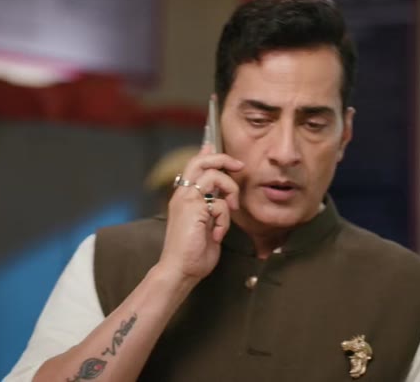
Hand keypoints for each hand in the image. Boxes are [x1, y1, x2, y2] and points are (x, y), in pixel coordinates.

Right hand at [157, 145, 243, 284]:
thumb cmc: (193, 253)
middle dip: (223, 159)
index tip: (214, 147)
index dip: (207, 154)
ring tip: (232, 208)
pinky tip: (217, 234)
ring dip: (230, 190)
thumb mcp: (206, 225)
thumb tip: (222, 196)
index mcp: (183, 197)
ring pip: (213, 175)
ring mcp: (186, 200)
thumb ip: (211, 207)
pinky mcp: (194, 208)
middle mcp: (182, 195)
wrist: (180, 270)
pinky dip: (225, 220)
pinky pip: (220, 203)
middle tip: (239, 166)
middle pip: (201, 161)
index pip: (193, 165)